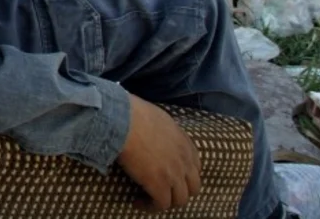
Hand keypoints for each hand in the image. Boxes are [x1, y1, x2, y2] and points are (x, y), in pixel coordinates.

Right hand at [118, 96, 200, 211]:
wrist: (124, 121)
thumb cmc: (134, 113)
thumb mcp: (159, 119)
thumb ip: (165, 131)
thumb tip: (155, 134)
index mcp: (185, 143)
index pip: (195, 167)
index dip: (184, 175)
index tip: (170, 176)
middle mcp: (184, 160)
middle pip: (193, 187)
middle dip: (180, 192)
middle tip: (163, 191)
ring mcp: (174, 174)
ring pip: (180, 200)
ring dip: (166, 201)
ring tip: (150, 199)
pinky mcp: (159, 186)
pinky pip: (161, 205)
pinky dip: (150, 206)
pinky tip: (138, 202)